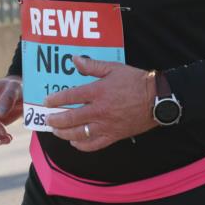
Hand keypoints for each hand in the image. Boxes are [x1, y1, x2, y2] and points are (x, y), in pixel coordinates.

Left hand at [43, 56, 157, 151]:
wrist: (157, 99)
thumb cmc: (136, 82)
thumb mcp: (114, 68)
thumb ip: (93, 66)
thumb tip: (75, 59)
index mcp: (98, 92)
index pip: (70, 97)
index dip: (55, 100)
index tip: (47, 102)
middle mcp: (99, 110)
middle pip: (70, 118)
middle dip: (55, 120)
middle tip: (48, 119)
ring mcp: (106, 125)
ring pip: (78, 134)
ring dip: (64, 133)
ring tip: (56, 131)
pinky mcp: (114, 135)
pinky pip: (94, 145)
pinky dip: (81, 145)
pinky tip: (75, 142)